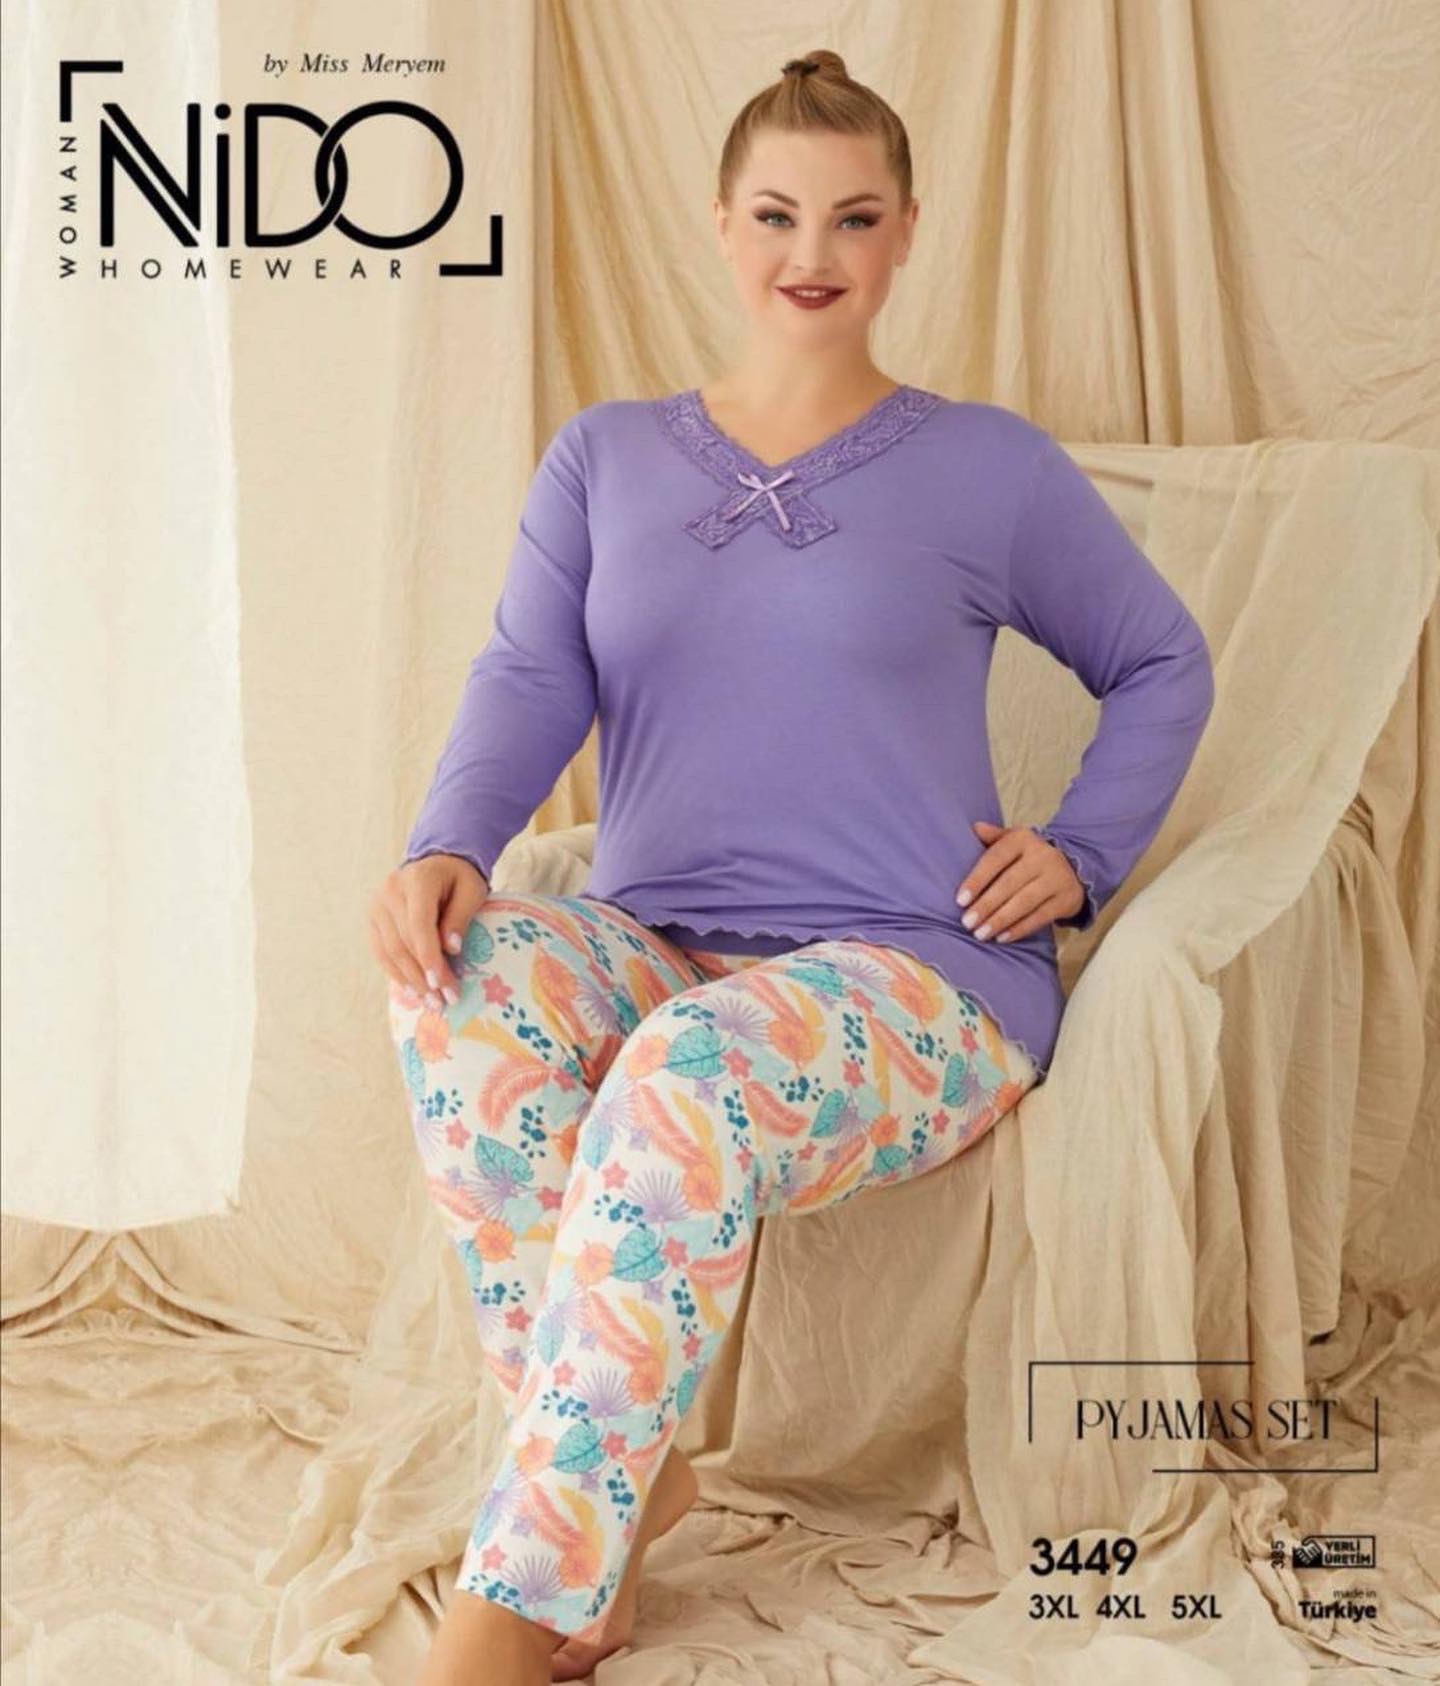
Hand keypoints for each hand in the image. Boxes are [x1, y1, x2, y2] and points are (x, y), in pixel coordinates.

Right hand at [369, 853, 489, 1008]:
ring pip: (390, 951)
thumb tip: (451, 949)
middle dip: (423, 976)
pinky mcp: (373, 920)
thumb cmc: (459, 877)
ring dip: (410, 981)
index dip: (428, 957)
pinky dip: (397, 974)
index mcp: (416, 880)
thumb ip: (460, 916)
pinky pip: (382, 952)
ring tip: (431, 1003)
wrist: (436, 862)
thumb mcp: (471, 890)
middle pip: (403, 942)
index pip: (418, 924)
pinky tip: (413, 991)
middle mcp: (390, 892)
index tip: (441, 984)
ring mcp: (377, 906)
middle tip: (444, 1002)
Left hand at [955, 820, 1084, 942]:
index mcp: (1023, 839)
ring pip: (1024, 902)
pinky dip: (1019, 929)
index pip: (996, 858)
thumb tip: (974, 827)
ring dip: (1000, 920)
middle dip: (986, 905)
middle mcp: (1043, 856)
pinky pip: (1040, 917)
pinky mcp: (1067, 899)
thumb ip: (993, 837)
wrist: (1073, 869)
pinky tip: (1002, 938)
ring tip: (980, 934)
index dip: (977, 880)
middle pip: (1009, 883)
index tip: (960, 900)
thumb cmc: (1029, 857)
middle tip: (967, 923)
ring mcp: (1057, 878)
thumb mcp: (1012, 842)